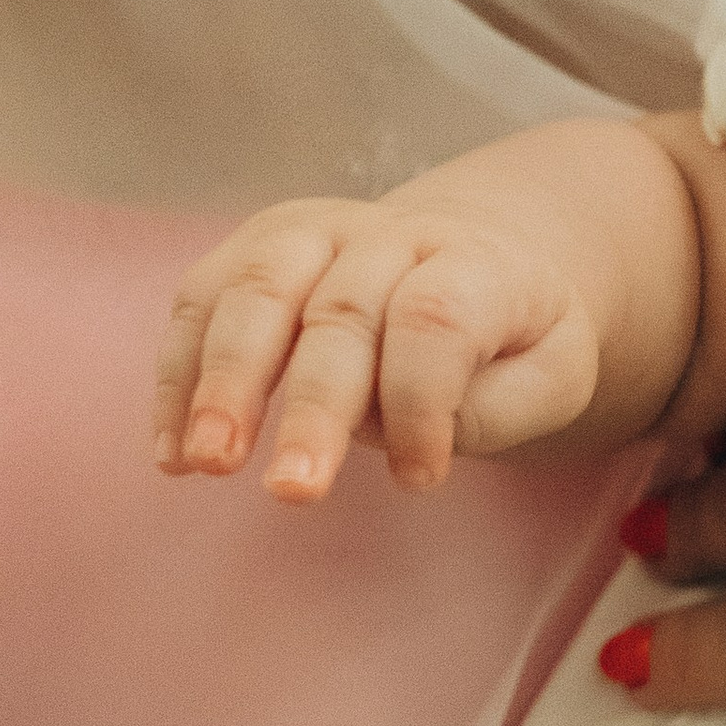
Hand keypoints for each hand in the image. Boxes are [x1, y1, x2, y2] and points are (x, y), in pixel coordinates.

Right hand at [156, 197, 599, 500]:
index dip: (420, 401)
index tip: (420, 481)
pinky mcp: (256, 249)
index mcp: (475, 264)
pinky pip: (201, 300)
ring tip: (203, 465)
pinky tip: (173, 456)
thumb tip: (411, 445)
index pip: (434, 319)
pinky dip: (178, 376)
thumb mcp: (553, 373)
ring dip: (222, 381)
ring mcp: (315, 232)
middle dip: (311, 408)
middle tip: (292, 492)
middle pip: (339, 314)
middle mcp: (390, 236)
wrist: (474, 260)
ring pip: (255, 290)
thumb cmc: (513, 339)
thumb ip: (499, 407)